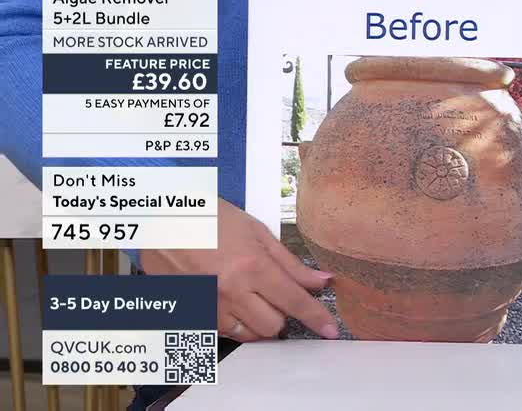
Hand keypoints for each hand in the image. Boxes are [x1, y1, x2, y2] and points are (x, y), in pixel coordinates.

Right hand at [141, 199, 338, 341]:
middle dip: (283, 316)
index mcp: (252, 266)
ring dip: (260, 322)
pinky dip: (236, 323)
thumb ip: (290, 263)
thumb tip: (321, 280)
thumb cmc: (209, 218)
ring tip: (255, 299)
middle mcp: (231, 290)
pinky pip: (224, 332)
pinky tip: (234, 303)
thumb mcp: (256, 232)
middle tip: (278, 298)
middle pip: (273, 326)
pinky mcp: (191, 313)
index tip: (330, 329)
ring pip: (249, 334)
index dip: (316, 318)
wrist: (160, 219)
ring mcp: (208, 305)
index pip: (294, 301)